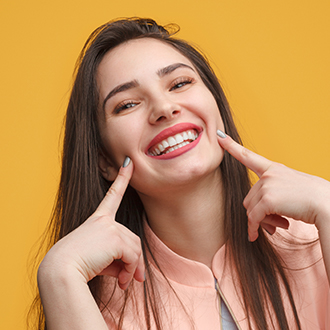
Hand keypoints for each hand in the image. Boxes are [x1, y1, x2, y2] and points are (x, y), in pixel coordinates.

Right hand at [39, 158, 144, 289]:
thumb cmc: (76, 265)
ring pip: (135, 248)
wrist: (60, 271)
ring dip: (133, 268)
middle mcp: (105, 220)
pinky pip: (132, 256)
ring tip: (126, 283)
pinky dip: (131, 270)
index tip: (129, 163)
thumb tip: (133, 274)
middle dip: (136, 261)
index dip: (122, 178)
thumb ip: (117, 260)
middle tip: (134, 280)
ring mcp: (110, 227)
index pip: (112, 195)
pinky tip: (123, 283)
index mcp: (98, 220)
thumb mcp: (99, 260)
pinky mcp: (114, 237)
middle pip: (132, 238)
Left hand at [217, 130, 329, 241]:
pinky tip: (255, 236)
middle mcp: (268, 174)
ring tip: (279, 224)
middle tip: (274, 222)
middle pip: (249, 198)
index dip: (232, 146)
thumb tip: (254, 216)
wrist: (327, 205)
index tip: (219, 136)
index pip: (248, 156)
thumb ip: (271, 194)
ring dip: (260, 221)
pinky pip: (253, 218)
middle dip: (258, 213)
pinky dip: (253, 229)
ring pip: (250, 209)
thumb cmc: (312, 200)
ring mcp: (267, 185)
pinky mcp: (268, 199)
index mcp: (274, 169)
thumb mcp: (290, 189)